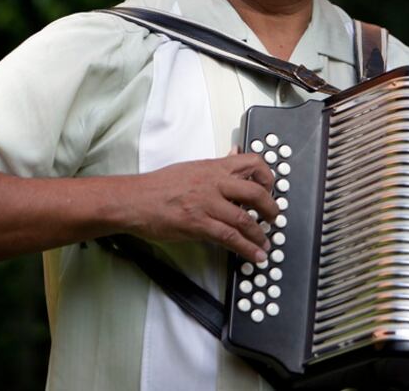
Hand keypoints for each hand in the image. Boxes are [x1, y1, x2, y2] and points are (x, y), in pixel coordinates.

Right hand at [122, 151, 277, 262]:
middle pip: (255, 192)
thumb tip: (235, 154)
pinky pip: (229, 238)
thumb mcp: (193, 167)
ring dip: (260, 234)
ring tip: (265, 244)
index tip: (270, 190)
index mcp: (214, 167)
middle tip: (274, 219)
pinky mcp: (198, 224)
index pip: (252, 162)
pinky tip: (254, 255)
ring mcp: (206, 204)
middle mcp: (214, 183)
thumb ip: (217, 165)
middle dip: (270, 208)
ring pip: (244, 219)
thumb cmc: (160, 185)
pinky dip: (246, 248)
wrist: (135, 199)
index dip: (268, 177)